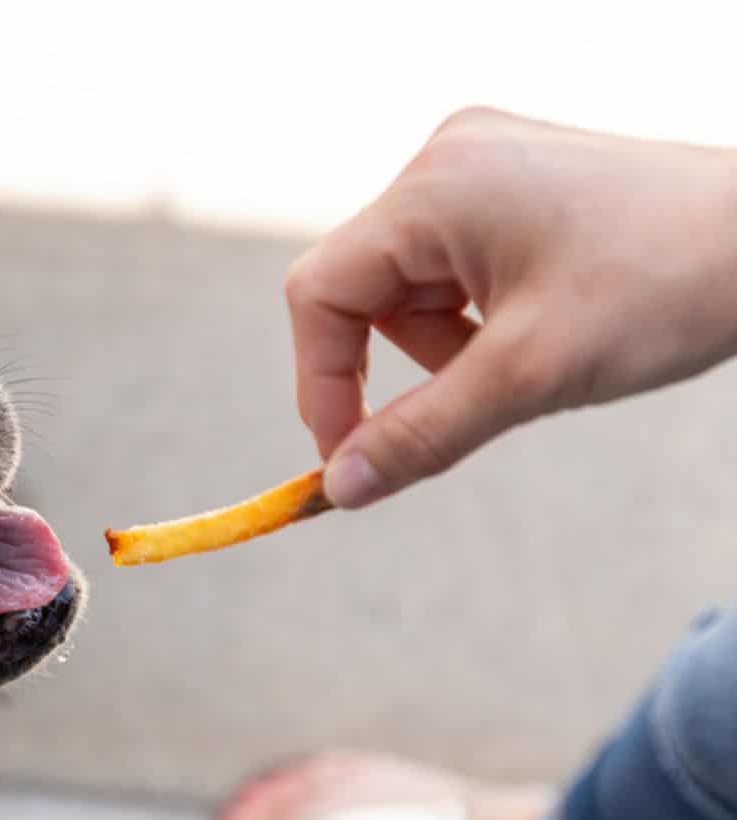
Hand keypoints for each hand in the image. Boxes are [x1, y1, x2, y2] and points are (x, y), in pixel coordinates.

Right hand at [286, 107, 736, 507]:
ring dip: (444, 343)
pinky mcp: (512, 181)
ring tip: (526, 355)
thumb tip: (337, 490)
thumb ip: (420, 434)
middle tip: (471, 402)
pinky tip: (539, 322)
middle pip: (362, 288)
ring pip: (407, 284)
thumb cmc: (668, 286)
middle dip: (405, 362)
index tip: (351, 458)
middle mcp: (444, 161)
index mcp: (432, 189)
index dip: (321, 383)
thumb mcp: (529, 377)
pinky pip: (451, 262)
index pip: (320, 293)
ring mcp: (479, 164)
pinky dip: (474, 314)